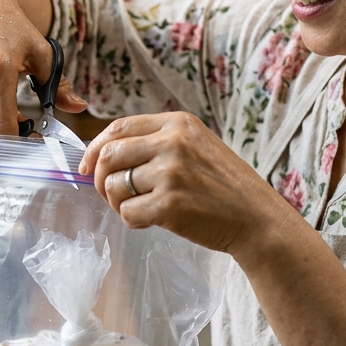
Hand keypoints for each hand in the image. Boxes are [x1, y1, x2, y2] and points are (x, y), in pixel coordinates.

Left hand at [78, 112, 286, 260]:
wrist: (257, 219)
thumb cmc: (225, 187)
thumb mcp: (197, 146)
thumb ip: (157, 143)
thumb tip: (104, 154)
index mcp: (178, 123)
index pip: (118, 128)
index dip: (94, 148)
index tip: (88, 167)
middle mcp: (173, 143)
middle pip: (109, 155)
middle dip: (99, 179)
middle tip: (111, 195)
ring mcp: (171, 173)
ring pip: (114, 186)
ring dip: (117, 203)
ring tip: (140, 208)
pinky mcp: (170, 205)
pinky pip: (127, 213)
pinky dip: (133, 221)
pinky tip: (153, 221)